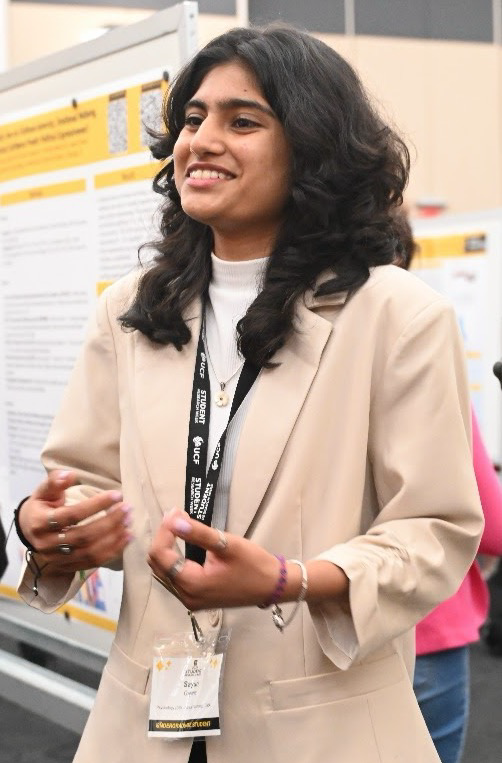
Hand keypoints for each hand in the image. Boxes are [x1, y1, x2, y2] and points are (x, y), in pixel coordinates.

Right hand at [19, 470, 132, 573]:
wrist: (29, 531)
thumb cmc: (41, 507)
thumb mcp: (43, 491)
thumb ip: (55, 482)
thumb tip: (70, 474)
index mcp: (40, 523)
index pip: (71, 515)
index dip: (95, 505)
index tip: (116, 495)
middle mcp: (48, 544)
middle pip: (83, 536)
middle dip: (109, 522)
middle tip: (127, 509)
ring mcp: (58, 559)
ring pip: (90, 552)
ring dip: (114, 538)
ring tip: (129, 523)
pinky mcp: (68, 567)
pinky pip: (93, 562)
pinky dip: (112, 551)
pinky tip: (126, 539)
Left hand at [148, 509, 290, 610]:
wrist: (273, 586)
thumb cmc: (254, 564)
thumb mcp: (226, 544)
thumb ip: (197, 533)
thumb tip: (172, 520)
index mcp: (192, 584)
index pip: (160, 555)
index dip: (164, 531)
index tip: (175, 512)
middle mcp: (185, 596)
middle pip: (157, 564)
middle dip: (163, 538)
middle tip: (176, 517)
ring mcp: (190, 600)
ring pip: (163, 571)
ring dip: (166, 548)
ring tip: (179, 527)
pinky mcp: (196, 598)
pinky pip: (174, 577)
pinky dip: (173, 559)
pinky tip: (182, 544)